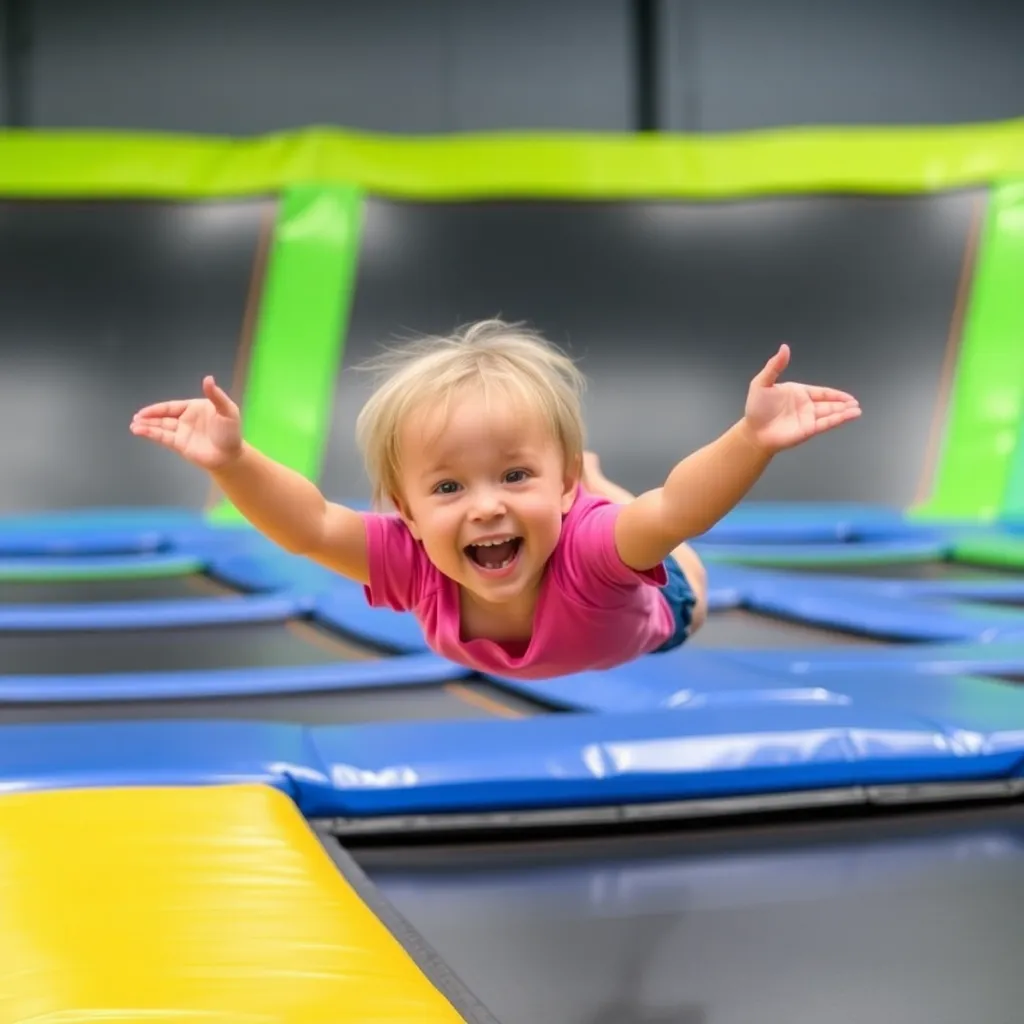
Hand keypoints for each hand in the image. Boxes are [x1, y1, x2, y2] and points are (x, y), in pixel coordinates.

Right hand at [130, 376, 242, 469]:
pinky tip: (140, 432)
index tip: (144, 411)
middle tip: (135, 418)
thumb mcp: (227, 410)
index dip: (157, 408)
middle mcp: (185, 419)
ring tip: (134, 425)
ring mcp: (181, 433)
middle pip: (163, 416)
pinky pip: (163, 438)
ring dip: (147, 426)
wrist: (231, 456)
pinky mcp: (179, 445)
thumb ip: (215, 395)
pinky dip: (151, 434)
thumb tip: (208, 378)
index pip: (172, 406)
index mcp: (194, 408)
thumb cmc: (230, 432)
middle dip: (149, 417)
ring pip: (160, 427)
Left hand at [743, 344, 860, 452]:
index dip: (835, 394)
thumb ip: (775, 366)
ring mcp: (808, 418)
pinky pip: (826, 423)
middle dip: (843, 403)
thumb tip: (784, 347)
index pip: (821, 392)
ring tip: (857, 409)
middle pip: (829, 403)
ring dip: (844, 412)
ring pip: (830, 413)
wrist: (753, 431)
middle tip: (855, 402)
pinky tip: (850, 416)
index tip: (847, 396)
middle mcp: (805, 406)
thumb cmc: (756, 408)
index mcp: (798, 393)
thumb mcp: (763, 382)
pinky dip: (839, 419)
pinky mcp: (808, 430)